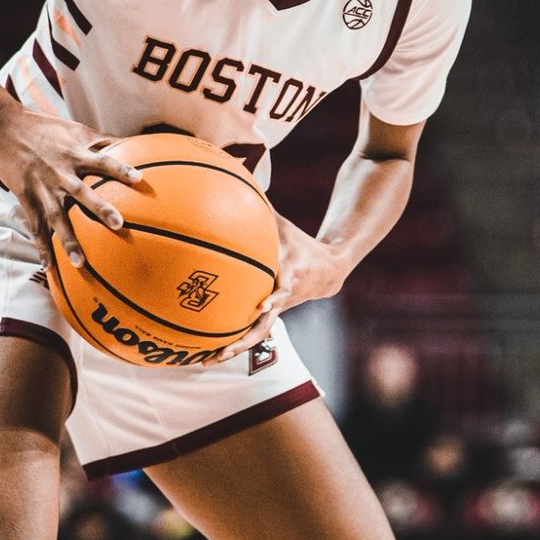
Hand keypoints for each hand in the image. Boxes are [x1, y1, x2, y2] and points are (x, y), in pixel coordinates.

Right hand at [0, 105, 142, 268]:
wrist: (5, 127)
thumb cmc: (46, 128)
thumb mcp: (76, 129)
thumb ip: (103, 139)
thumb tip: (134, 142)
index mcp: (75, 154)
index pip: (103, 161)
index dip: (120, 168)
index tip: (139, 179)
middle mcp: (60, 173)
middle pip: (82, 192)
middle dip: (100, 208)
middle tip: (119, 225)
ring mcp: (42, 188)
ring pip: (57, 217)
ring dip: (68, 241)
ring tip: (81, 263)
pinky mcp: (26, 198)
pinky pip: (35, 226)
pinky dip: (41, 247)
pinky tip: (49, 267)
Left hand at [212, 215, 349, 362]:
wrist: (329, 270)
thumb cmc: (299, 242)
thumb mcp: (284, 225)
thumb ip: (262, 207)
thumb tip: (244, 180)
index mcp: (290, 273)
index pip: (284, 288)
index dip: (275, 298)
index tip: (262, 306)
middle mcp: (284, 296)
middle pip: (266, 323)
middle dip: (246, 338)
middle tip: (224, 349)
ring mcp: (279, 309)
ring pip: (258, 333)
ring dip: (236, 347)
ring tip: (209, 360)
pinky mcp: (273, 314)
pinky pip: (253, 330)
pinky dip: (235, 340)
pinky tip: (210, 351)